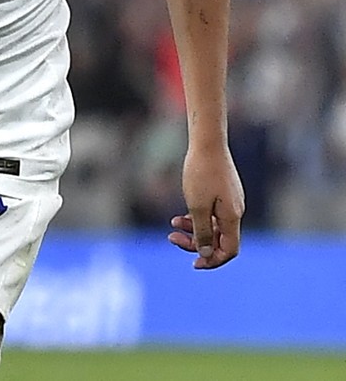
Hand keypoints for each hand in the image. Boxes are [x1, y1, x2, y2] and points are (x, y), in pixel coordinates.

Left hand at [167, 142, 243, 268]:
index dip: (213, 260)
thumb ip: (201, 231)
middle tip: (172, 238)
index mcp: (232, 217)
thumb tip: (206, 253)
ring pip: (213, 226)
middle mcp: (235, 211)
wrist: (207, 143)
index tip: (194, 263)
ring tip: (173, 224)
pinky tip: (180, 215)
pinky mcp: (223, 193)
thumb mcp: (197, 205)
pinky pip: (211, 214)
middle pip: (219, 239)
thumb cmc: (200, 173)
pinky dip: (196, 217)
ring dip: (193, 230)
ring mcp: (230, 202)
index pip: (229, 250)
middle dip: (196, 243)